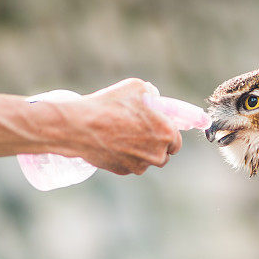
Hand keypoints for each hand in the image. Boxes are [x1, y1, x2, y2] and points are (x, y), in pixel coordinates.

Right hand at [64, 78, 182, 174]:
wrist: (82, 126)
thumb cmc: (111, 104)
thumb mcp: (138, 87)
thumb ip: (153, 94)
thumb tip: (155, 99)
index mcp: (167, 134)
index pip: (176, 141)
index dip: (167, 134)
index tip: (158, 128)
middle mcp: (157, 154)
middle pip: (163, 154)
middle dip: (156, 145)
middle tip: (141, 132)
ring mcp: (140, 165)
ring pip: (146, 160)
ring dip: (141, 152)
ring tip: (124, 136)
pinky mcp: (123, 171)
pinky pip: (130, 164)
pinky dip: (125, 157)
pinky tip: (114, 143)